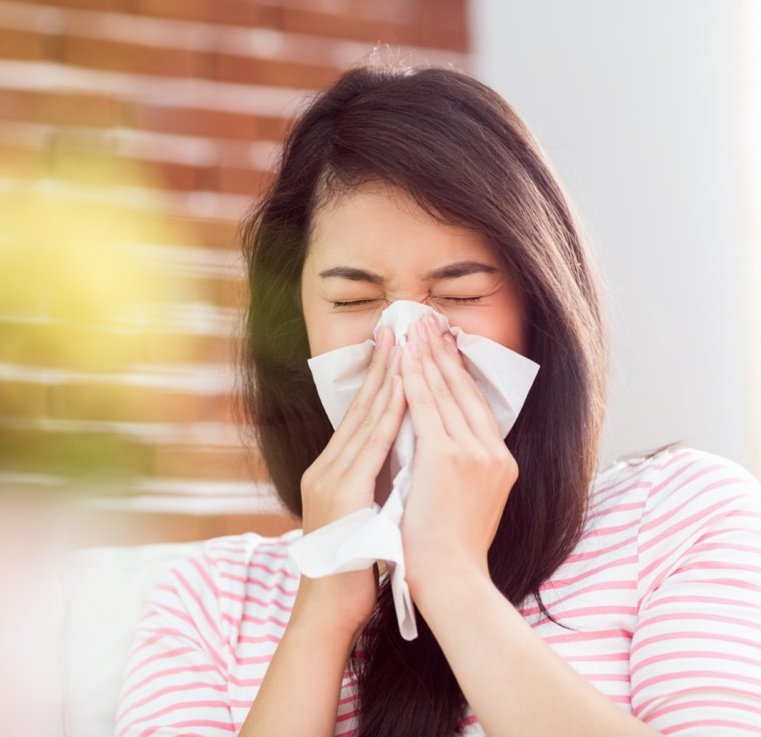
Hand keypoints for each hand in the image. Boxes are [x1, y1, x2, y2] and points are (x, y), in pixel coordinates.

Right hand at [295, 325, 406, 635]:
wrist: (330, 607)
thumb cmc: (350, 568)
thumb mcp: (359, 515)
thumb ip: (370, 485)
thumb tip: (397, 461)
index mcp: (331, 471)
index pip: (360, 415)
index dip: (379, 379)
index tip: (397, 347)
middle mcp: (326, 468)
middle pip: (359, 407)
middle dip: (383, 365)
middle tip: (398, 326)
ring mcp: (332, 479)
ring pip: (365, 419)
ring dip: (387, 378)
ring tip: (404, 343)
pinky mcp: (343, 494)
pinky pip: (372, 447)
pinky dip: (389, 415)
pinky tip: (405, 391)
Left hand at [398, 314, 517, 602]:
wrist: (451, 581)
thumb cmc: (447, 551)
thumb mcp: (463, 501)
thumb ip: (457, 470)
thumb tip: (434, 446)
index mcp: (498, 463)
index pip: (474, 406)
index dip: (455, 373)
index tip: (440, 345)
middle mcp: (494, 453)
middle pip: (464, 390)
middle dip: (442, 353)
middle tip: (426, 320)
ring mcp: (475, 453)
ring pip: (446, 392)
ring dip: (426, 356)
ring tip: (413, 326)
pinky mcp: (450, 457)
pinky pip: (428, 407)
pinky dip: (415, 379)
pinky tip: (402, 357)